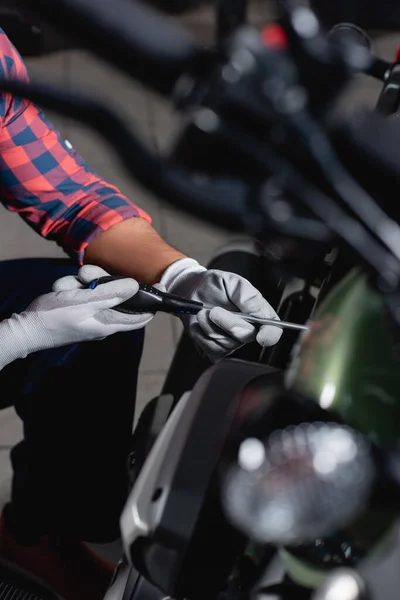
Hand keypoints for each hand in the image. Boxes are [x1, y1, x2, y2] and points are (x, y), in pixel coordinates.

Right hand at [0, 265, 153, 369]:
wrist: (24, 328)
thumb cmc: (53, 318)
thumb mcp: (84, 302)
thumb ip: (110, 293)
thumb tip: (136, 286)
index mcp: (108, 323)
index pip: (140, 317)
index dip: (151, 302)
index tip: (160, 285)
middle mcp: (102, 319)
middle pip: (115, 294)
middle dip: (101, 281)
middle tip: (84, 278)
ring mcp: (89, 313)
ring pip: (96, 289)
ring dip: (80, 283)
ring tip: (66, 287)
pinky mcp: (77, 308)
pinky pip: (81, 292)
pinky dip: (71, 288)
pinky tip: (61, 291)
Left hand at [160, 258, 281, 361]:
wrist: (192, 291)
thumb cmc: (216, 286)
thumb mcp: (233, 282)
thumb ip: (247, 296)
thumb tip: (258, 312)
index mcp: (259, 313)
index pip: (272, 329)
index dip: (270, 335)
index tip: (262, 337)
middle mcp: (248, 330)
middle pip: (246, 337)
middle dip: (228, 323)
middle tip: (214, 310)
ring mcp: (232, 342)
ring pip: (226, 345)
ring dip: (210, 327)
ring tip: (203, 312)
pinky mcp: (216, 349)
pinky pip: (212, 350)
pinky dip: (201, 336)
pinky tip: (199, 325)